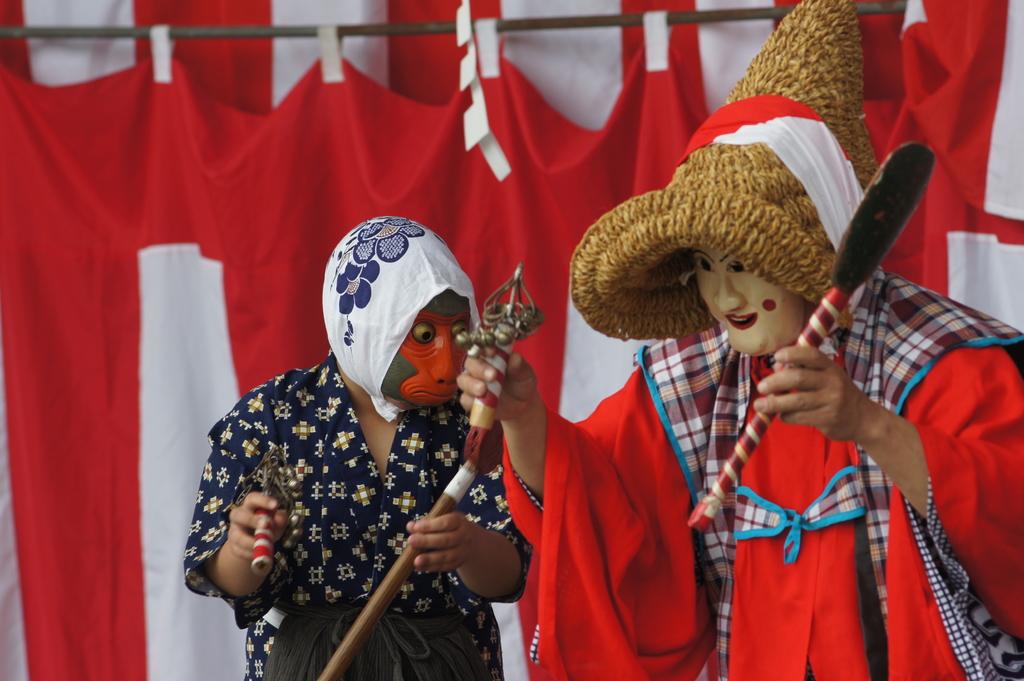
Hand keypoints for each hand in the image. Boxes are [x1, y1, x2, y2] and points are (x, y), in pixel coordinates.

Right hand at [223, 492, 288, 562]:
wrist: (256, 543)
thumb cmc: (268, 526)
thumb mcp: (277, 521)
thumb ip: (280, 518)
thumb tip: (279, 519)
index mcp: (251, 505)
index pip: (253, 498)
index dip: (263, 501)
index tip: (275, 505)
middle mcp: (239, 516)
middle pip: (238, 514)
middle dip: (253, 520)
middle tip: (266, 525)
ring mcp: (234, 531)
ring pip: (237, 536)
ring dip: (252, 542)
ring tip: (266, 545)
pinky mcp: (233, 546)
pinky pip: (240, 551)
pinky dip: (251, 553)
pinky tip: (260, 553)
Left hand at [405, 512, 480, 571]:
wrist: (472, 541)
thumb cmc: (450, 527)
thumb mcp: (442, 519)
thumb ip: (426, 522)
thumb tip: (410, 526)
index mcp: (459, 521)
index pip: (446, 522)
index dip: (430, 525)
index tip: (415, 527)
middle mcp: (463, 536)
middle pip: (446, 540)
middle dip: (427, 541)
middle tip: (411, 540)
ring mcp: (462, 551)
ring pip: (447, 556)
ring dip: (430, 559)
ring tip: (415, 561)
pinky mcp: (458, 563)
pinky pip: (445, 567)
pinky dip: (431, 567)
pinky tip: (419, 567)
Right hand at [457, 351, 539, 422]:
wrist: (522, 407)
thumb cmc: (521, 384)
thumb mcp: (526, 375)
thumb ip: (520, 367)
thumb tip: (515, 357)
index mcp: (491, 355)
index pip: (483, 347)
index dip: (485, 348)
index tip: (492, 352)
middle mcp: (479, 367)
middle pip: (471, 363)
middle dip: (480, 368)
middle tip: (492, 375)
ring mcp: (472, 383)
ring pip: (464, 380)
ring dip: (472, 384)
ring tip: (483, 390)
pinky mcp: (470, 400)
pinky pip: (465, 399)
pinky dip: (470, 400)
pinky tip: (479, 402)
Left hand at [752, 345, 878, 441]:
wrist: (862, 418)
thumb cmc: (835, 392)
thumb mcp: (825, 376)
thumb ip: (802, 370)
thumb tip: (775, 368)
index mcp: (830, 367)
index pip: (811, 355)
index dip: (792, 353)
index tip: (776, 357)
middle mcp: (832, 382)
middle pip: (799, 378)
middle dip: (776, 382)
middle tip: (761, 387)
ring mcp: (831, 401)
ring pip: (796, 401)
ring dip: (774, 403)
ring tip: (759, 405)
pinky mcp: (828, 419)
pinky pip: (799, 417)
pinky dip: (785, 416)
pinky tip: (781, 415)